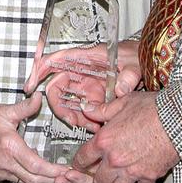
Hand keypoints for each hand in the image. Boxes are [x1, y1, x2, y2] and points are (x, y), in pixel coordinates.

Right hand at [0, 93, 72, 182]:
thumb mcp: (5, 110)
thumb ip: (25, 107)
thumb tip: (40, 97)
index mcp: (9, 147)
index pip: (36, 166)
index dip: (53, 171)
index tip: (67, 171)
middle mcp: (4, 163)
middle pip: (34, 180)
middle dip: (53, 181)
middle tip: (69, 178)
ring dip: (43, 182)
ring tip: (58, 178)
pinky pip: (16, 181)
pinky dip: (29, 179)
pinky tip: (38, 174)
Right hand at [23, 40, 142, 130]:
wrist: (150, 63)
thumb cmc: (138, 55)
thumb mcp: (135, 63)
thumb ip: (129, 76)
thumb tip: (121, 89)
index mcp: (88, 57)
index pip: (57, 59)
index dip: (40, 70)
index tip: (30, 85)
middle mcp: (83, 71)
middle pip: (57, 86)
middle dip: (60, 106)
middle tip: (71, 120)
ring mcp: (87, 84)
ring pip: (68, 102)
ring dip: (74, 117)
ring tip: (88, 127)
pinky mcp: (94, 96)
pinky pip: (82, 110)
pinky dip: (86, 120)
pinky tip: (97, 126)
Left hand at [67, 91, 177, 182]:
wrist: (178, 119)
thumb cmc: (152, 109)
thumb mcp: (123, 102)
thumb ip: (103, 110)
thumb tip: (87, 108)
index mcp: (105, 141)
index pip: (83, 159)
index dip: (78, 164)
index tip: (79, 165)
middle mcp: (115, 160)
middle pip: (98, 180)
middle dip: (95, 180)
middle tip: (97, 179)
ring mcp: (132, 171)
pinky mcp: (149, 176)